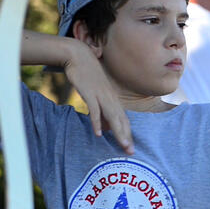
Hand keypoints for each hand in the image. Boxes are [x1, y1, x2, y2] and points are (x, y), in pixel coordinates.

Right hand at [63, 39, 133, 154]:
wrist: (78, 56)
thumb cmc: (88, 76)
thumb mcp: (97, 94)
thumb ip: (101, 111)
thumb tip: (105, 128)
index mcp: (113, 100)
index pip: (124, 120)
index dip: (128, 134)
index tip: (130, 148)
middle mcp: (111, 99)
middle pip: (121, 121)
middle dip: (126, 138)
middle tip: (130, 152)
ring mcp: (101, 96)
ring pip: (112, 117)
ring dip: (118, 133)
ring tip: (122, 146)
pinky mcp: (90, 93)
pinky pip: (95, 110)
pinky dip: (96, 122)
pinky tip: (98, 134)